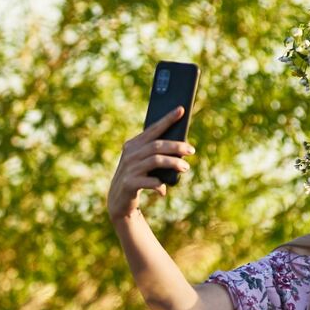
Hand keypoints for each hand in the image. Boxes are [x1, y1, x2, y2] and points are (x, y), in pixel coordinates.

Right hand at [106, 106, 194, 220]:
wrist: (118, 200)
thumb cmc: (136, 177)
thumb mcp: (142, 162)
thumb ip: (155, 154)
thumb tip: (182, 150)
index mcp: (133, 145)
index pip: (153, 129)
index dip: (167, 119)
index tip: (181, 110)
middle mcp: (130, 154)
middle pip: (157, 145)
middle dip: (176, 146)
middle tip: (191, 150)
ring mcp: (129, 168)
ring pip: (156, 160)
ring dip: (173, 163)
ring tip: (185, 168)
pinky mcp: (129, 184)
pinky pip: (150, 181)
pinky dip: (160, 185)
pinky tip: (163, 190)